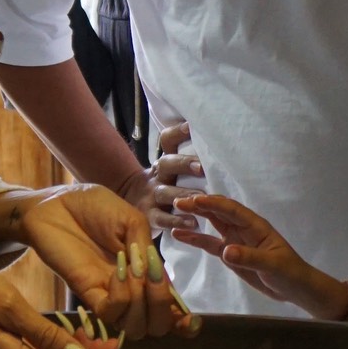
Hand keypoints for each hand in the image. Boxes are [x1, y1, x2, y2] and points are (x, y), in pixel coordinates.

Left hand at [19, 184, 192, 339]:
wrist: (57, 203)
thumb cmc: (95, 207)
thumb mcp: (132, 220)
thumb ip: (146, 249)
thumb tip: (154, 277)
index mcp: (148, 274)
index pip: (170, 309)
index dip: (184, 321)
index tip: (190, 321)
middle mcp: (132, 290)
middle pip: (156, 326)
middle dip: (163, 309)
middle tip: (155, 281)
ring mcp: (110, 294)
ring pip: (135, 326)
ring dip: (142, 302)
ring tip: (134, 272)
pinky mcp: (87, 293)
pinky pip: (110, 312)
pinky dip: (122, 297)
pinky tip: (118, 272)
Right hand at [144, 121, 211, 242]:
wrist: (129, 203)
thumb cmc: (162, 185)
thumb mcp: (169, 170)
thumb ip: (188, 161)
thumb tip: (218, 143)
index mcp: (165, 161)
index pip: (167, 140)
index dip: (178, 132)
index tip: (192, 126)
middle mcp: (157, 175)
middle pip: (167, 164)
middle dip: (184, 164)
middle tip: (202, 166)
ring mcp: (151, 196)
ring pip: (166, 193)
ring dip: (184, 195)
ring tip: (201, 198)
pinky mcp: (149, 216)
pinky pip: (162, 219)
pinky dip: (176, 221)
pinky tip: (192, 223)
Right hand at [170, 192, 347, 321]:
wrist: (294, 288)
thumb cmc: (289, 272)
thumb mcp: (272, 265)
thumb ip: (250, 258)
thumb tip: (226, 251)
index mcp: (256, 226)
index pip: (232, 210)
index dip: (213, 204)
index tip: (194, 200)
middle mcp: (243, 229)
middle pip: (219, 212)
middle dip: (200, 205)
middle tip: (178, 201)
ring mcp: (235, 240)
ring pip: (212, 224)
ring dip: (196, 216)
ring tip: (175, 210)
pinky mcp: (230, 255)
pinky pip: (209, 243)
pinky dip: (195, 238)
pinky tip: (179, 234)